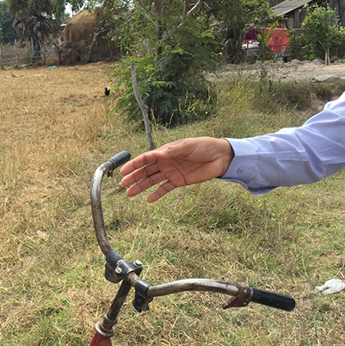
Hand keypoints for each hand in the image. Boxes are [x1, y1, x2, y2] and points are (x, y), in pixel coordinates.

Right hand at [119, 137, 234, 201]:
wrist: (221, 157)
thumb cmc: (204, 146)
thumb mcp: (187, 146)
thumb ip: (171, 151)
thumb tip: (156, 154)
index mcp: (165, 151)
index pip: (146, 158)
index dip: (134, 165)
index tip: (123, 171)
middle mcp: (165, 162)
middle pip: (146, 170)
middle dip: (134, 177)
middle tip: (123, 184)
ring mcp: (171, 172)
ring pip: (152, 180)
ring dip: (141, 186)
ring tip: (130, 193)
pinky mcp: (178, 181)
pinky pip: (164, 188)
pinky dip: (156, 194)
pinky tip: (148, 199)